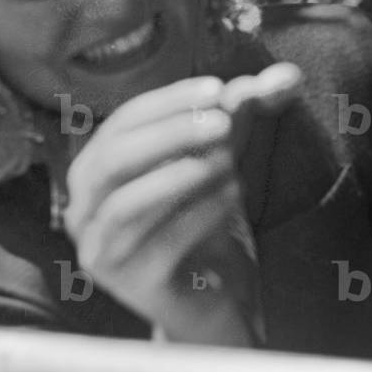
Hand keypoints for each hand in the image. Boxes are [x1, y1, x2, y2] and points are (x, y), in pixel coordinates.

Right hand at [62, 64, 301, 344]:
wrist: (210, 296)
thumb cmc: (204, 217)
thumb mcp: (221, 157)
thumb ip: (247, 114)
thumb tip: (288, 74)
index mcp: (93, 170)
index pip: (122, 123)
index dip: (168, 102)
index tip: (218, 89)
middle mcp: (84, 210)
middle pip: (115, 159)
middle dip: (170, 134)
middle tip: (224, 122)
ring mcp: (100, 251)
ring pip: (128, 203)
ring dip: (183, 175)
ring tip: (231, 162)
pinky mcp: (131, 284)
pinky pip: (159, 243)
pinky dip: (198, 214)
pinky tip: (232, 197)